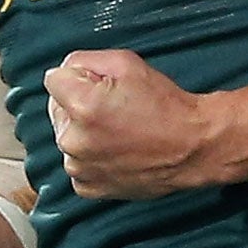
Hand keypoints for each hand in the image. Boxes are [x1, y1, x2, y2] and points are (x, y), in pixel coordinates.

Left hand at [43, 49, 216, 198]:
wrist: (193, 147)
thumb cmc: (165, 105)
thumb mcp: (126, 63)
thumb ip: (85, 60)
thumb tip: (64, 71)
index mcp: (81, 107)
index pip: (53, 80)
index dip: (79, 77)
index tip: (100, 85)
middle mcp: (74, 141)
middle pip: (58, 109)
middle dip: (78, 104)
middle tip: (115, 108)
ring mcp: (80, 168)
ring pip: (67, 137)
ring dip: (84, 132)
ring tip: (119, 130)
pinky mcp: (89, 187)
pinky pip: (78, 162)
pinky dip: (91, 156)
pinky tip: (117, 150)